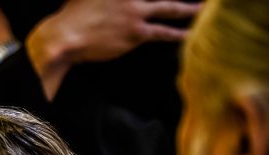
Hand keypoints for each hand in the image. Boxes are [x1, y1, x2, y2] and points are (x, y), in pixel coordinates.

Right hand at [28, 0, 201, 99]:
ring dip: (189, 9)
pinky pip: (162, 33)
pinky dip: (177, 33)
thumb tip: (113, 1)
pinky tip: (189, 34)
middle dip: (185, 1)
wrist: (65, 37)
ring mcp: (135, 11)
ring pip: (169, 8)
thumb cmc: (73, 14)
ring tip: (204, 9)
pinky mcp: (135, 33)